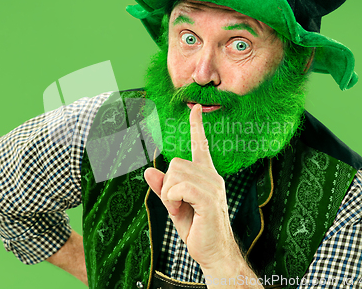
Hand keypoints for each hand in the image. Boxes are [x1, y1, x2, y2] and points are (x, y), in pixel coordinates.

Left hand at [144, 104, 238, 268]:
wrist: (213, 252)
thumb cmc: (196, 228)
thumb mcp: (174, 206)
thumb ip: (163, 187)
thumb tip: (148, 169)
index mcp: (206, 175)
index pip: (201, 145)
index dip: (196, 126)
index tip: (196, 108)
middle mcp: (211, 176)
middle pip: (176, 163)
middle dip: (167, 185)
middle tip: (176, 205)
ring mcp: (212, 186)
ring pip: (175, 174)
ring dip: (169, 195)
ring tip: (181, 210)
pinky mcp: (209, 198)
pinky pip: (180, 187)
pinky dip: (173, 199)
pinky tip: (181, 211)